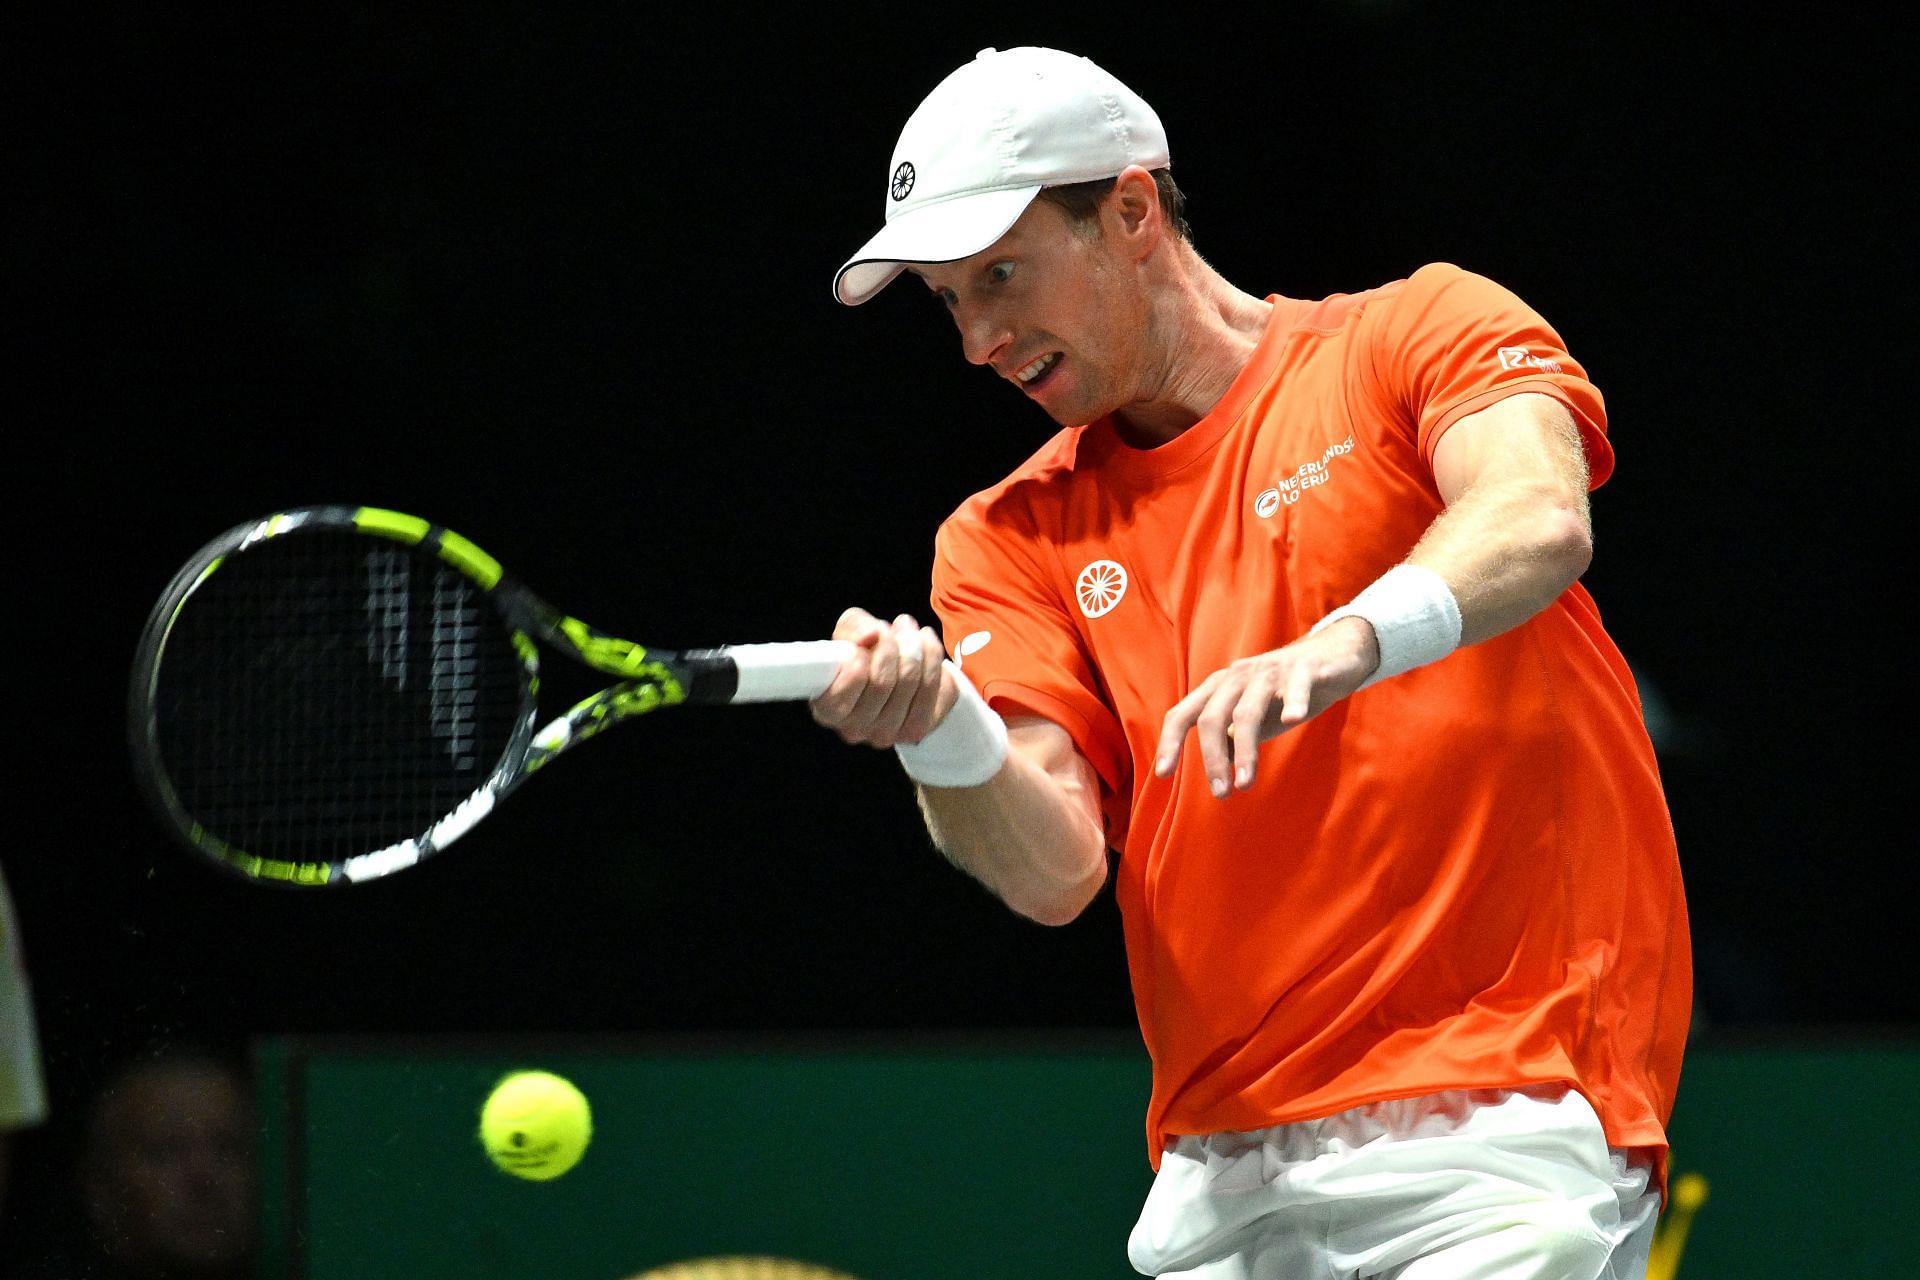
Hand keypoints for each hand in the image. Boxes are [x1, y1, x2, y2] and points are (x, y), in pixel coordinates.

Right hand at [810, 607, 954, 748]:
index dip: (860, 657)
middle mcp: (856, 729)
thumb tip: (870, 634)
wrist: (891, 671)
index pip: (844, 690)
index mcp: (829, 709)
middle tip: (896, 625)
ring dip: (916, 646)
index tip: (870, 636)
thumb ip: (853, 628)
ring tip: (911, 630)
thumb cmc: (860, 653)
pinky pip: (938, 688)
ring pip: (913, 682)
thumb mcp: (847, 633)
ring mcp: (889, 733)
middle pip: (883, 682)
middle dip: (894, 644)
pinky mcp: (920, 728)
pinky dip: (934, 658)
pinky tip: (926, 645)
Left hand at [1153, 618, 1377, 796]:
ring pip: (1248, 710)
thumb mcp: (1253, 716)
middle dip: (1212, 758)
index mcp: (1220, 687)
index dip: (1170, 742)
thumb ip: (1232, 737)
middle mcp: (1239, 676)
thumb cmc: (1286, 692)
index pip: (1183, 713)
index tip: (1163, 774)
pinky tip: (1292, 719)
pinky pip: (1296, 684)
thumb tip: (1216, 769)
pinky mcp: (1305, 669)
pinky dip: (1293, 701)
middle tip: (1221, 793)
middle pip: (1212, 717)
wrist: (1334, 656)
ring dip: (1245, 749)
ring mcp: (1271, 671)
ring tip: (1246, 783)